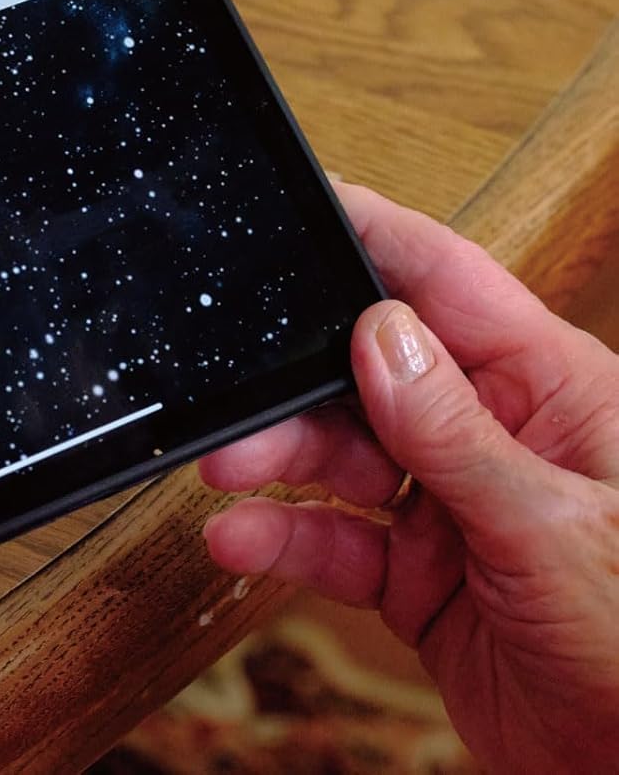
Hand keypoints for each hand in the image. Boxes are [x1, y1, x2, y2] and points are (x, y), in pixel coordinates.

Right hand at [200, 182, 618, 774]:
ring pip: (340, 453)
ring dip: (276, 459)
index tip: (300, 206)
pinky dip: (283, 539)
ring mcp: (450, 503)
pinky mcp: (417, 572)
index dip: (371, 236)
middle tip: (236, 392)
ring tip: (225, 468)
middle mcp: (492, 434)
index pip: (445, 283)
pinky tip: (242, 539)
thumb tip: (379, 333)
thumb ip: (456, 434)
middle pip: (369, 372)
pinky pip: (335, 538)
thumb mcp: (554, 532)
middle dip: (296, 381)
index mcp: (548, 390)